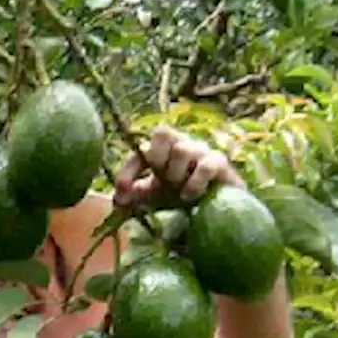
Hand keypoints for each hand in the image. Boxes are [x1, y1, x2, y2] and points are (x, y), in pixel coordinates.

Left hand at [113, 125, 242, 207]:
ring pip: (182, 149)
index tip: (123, 191)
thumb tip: (118, 201)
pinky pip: (206, 165)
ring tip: (178, 193)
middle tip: (161, 182)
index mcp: (162, 148)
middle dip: (157, 159)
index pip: (141, 147)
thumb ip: (135, 195)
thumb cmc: (181, 195)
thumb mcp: (154, 196)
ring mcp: (201, 150)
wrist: (218, 206)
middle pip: (163, 132)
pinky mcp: (220, 163)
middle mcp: (181, 143)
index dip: (129, 169)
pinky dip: (194, 183)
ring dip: (175, 174)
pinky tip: (190, 196)